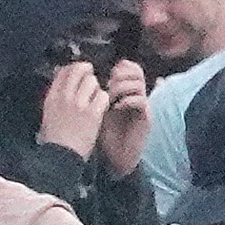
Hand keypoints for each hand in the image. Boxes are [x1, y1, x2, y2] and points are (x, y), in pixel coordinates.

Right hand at [38, 56, 112, 160]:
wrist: (61, 157)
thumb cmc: (55, 140)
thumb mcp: (48, 115)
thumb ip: (56, 99)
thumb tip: (63, 85)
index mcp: (51, 98)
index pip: (63, 71)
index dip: (73, 69)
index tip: (78, 73)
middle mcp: (64, 97)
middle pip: (78, 70)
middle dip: (87, 71)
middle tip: (92, 77)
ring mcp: (79, 105)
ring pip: (92, 81)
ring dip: (97, 87)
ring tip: (96, 97)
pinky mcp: (92, 114)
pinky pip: (102, 96)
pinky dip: (104, 100)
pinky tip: (102, 107)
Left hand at [93, 55, 152, 177]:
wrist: (116, 158)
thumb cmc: (104, 134)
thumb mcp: (96, 109)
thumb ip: (92, 93)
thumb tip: (78, 76)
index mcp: (125, 91)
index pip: (129, 67)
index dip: (119, 66)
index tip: (105, 74)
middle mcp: (136, 96)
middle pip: (137, 71)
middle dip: (121, 74)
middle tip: (109, 84)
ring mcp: (142, 107)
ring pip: (140, 84)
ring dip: (122, 87)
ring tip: (111, 96)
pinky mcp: (145, 119)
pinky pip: (142, 101)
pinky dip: (128, 101)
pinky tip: (116, 107)